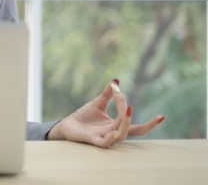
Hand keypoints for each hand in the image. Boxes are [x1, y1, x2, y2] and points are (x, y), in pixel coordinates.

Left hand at [47, 79, 165, 146]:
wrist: (67, 124)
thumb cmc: (83, 116)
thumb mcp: (97, 103)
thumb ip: (107, 94)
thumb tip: (116, 80)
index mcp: (116, 125)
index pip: (136, 125)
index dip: (147, 121)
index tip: (154, 110)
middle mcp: (113, 133)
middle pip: (132, 130)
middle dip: (145, 124)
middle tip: (156, 115)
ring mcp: (104, 137)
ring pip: (121, 135)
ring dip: (125, 122)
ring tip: (127, 108)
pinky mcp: (94, 140)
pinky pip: (105, 142)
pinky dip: (111, 138)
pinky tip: (114, 132)